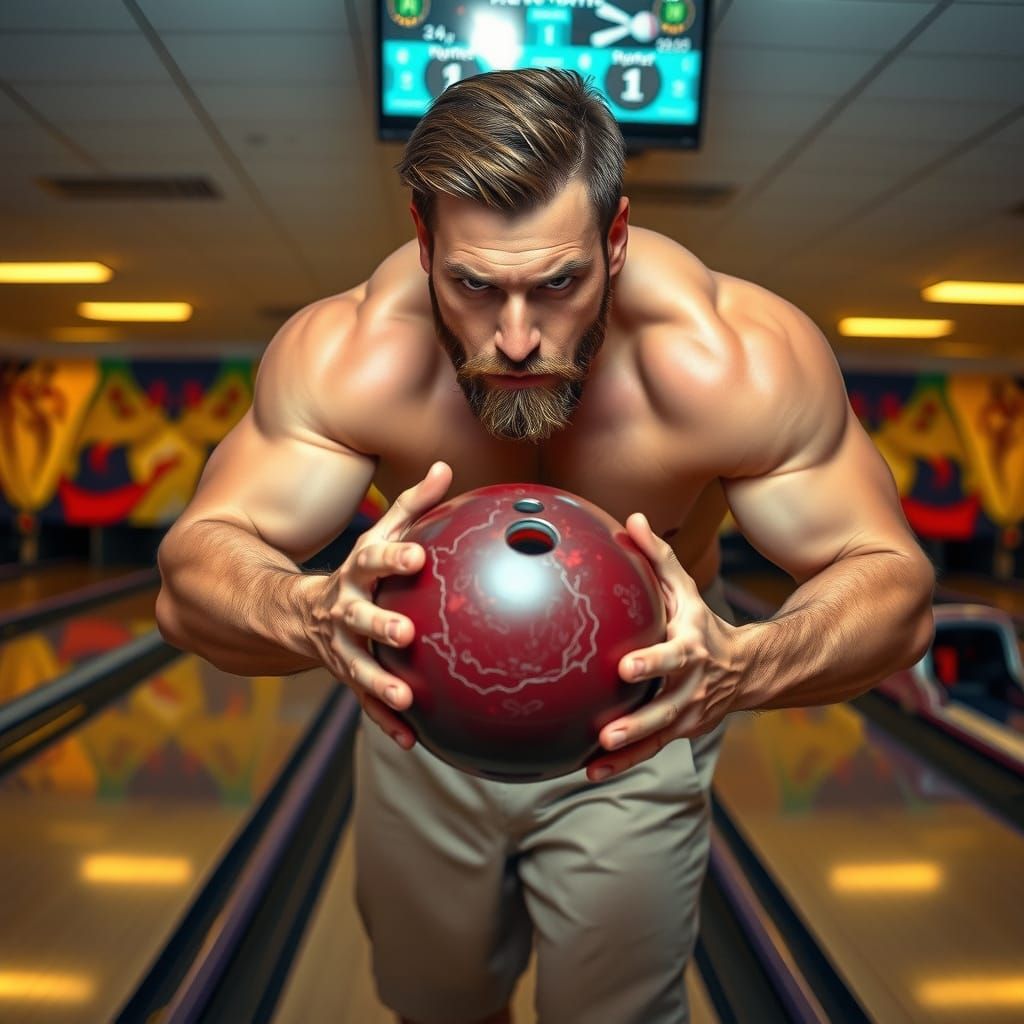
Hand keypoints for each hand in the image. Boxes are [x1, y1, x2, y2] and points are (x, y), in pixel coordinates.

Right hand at [304, 461, 452, 747]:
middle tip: (406, 634)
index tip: (417, 556)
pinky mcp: (347, 675)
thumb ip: (413, 505)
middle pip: (359, 618)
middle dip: (379, 625)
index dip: (393, 558)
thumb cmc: (358, 571)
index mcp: (356, 575)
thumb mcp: (379, 537)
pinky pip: (365, 700)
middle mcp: (343, 611)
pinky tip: (413, 739)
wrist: (297, 614)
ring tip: (406, 698)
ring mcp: (341, 647)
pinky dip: (386, 721)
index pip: (373, 560)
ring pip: (358, 667)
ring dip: (380, 683)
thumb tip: (446, 466)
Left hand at [587, 513, 740, 781]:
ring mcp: (687, 714)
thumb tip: (632, 518)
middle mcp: (691, 687)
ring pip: (657, 737)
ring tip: (597, 757)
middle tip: (609, 732)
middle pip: (665, 708)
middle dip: (639, 721)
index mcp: (691, 649)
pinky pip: (650, 750)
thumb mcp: (687, 590)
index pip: (671, 657)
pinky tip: (590, 770)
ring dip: (629, 751)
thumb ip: (659, 557)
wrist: (746, 670)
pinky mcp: (679, 732)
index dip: (652, 663)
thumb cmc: (702, 624)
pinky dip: (624, 763)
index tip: (626, 668)